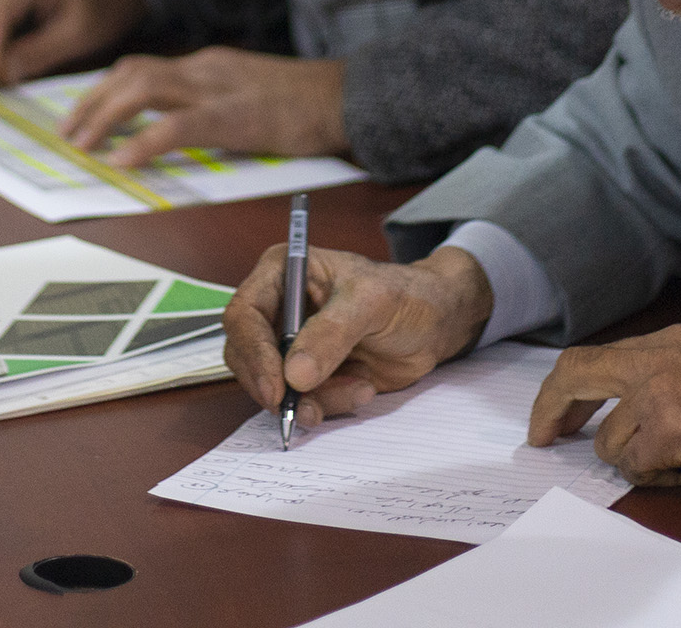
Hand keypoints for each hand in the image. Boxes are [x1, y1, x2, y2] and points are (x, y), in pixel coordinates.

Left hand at [59, 47, 344, 164]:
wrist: (349, 97)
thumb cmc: (306, 105)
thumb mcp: (250, 95)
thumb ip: (214, 103)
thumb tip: (177, 128)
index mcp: (208, 65)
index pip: (142, 66)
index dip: (104, 89)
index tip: (81, 113)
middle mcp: (206, 68)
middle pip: (132, 72)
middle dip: (92, 101)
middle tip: (68, 133)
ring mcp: (220, 88)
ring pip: (144, 87)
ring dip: (104, 115)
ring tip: (82, 144)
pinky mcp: (236, 115)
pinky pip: (177, 125)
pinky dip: (142, 141)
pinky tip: (122, 160)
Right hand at [224, 245, 492, 420]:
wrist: (436, 324)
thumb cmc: (405, 296)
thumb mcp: (371, 303)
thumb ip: (332, 334)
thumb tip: (294, 375)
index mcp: (282, 273)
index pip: (244, 314)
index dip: (254, 353)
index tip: (277, 387)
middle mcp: (278, 309)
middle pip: (246, 356)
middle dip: (277, 387)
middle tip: (308, 408)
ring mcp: (291, 345)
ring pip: (271, 386)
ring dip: (311, 400)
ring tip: (358, 388)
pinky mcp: (308, 375)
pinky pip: (299, 402)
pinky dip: (328, 406)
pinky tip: (361, 388)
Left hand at [528, 323, 680, 495]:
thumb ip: (666, 377)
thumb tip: (622, 410)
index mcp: (669, 342)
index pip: (592, 356)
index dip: (564, 388)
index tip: (554, 414)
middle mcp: (657, 358)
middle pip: (575, 376)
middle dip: (551, 410)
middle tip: (543, 438)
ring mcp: (661, 391)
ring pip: (610, 442)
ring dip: (638, 462)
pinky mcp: (670, 428)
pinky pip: (637, 467)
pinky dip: (661, 478)